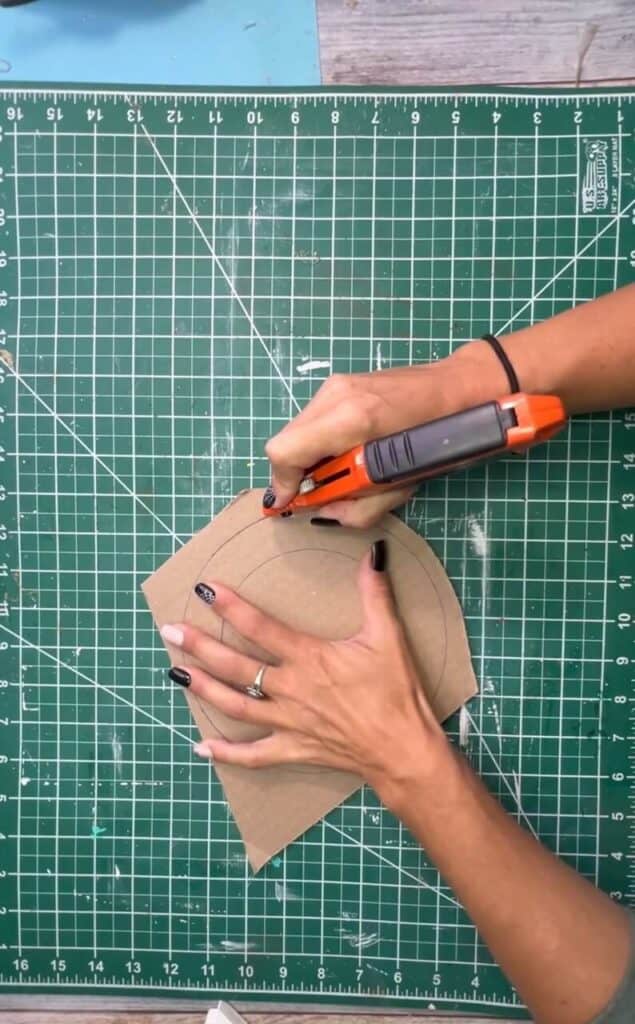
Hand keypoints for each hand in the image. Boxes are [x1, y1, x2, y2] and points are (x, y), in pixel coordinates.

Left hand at [162, 541, 447, 795]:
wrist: (404, 749)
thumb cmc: (396, 693)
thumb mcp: (388, 636)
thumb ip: (375, 593)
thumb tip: (373, 552)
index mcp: (309, 658)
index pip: (260, 627)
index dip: (230, 606)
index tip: (205, 589)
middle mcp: (290, 689)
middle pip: (235, 666)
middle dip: (200, 646)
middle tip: (169, 630)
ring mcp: (288, 722)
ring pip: (235, 705)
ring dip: (202, 689)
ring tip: (175, 674)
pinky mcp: (293, 749)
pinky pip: (253, 755)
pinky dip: (226, 753)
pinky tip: (200, 747)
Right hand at [265, 345, 505, 526]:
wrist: (462, 389)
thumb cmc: (442, 442)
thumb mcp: (401, 486)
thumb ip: (356, 508)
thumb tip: (324, 511)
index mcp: (351, 420)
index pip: (286, 452)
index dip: (283, 483)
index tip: (290, 502)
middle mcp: (337, 396)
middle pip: (287, 441)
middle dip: (298, 473)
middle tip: (324, 491)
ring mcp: (338, 384)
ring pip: (299, 430)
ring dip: (312, 457)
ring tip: (345, 471)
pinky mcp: (343, 382)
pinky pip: (316, 420)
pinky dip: (323, 442)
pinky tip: (351, 451)